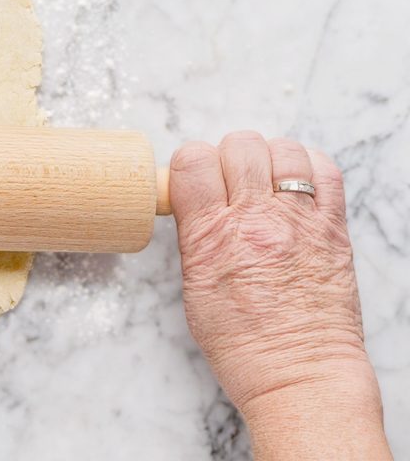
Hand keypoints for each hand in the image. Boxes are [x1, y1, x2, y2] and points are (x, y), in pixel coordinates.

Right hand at [169, 131, 389, 459]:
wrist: (300, 378)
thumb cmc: (244, 344)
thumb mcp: (194, 288)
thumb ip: (194, 236)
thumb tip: (194, 200)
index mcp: (211, 238)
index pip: (192, 161)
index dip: (190, 164)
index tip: (194, 180)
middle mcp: (256, 221)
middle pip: (239, 145)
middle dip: (229, 157)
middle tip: (231, 182)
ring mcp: (299, 222)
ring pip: (283, 148)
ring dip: (270, 159)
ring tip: (266, 184)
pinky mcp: (334, 229)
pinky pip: (326, 170)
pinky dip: (309, 167)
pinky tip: (297, 186)